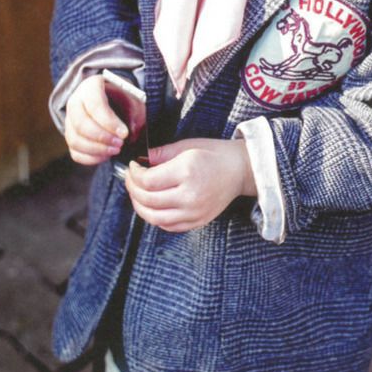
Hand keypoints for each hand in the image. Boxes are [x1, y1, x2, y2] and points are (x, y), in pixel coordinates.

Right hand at [63, 74, 138, 165]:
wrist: (115, 100)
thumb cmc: (124, 98)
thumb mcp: (133, 98)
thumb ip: (132, 113)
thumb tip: (129, 134)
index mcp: (91, 86)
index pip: (94, 105)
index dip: (109, 122)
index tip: (124, 133)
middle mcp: (75, 101)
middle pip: (81, 124)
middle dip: (102, 138)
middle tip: (120, 144)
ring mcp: (70, 120)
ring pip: (75, 139)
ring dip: (96, 150)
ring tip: (115, 150)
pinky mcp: (71, 136)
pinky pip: (75, 152)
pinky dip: (90, 158)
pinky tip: (105, 156)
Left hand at [125, 138, 256, 232]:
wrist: (240, 170)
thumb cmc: (215, 154)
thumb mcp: (187, 145)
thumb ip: (161, 154)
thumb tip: (140, 160)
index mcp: (187, 172)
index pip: (148, 181)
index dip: (134, 174)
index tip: (132, 167)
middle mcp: (190, 195)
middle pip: (147, 200)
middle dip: (132, 189)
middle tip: (130, 179)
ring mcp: (194, 212)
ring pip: (154, 217)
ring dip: (139, 206)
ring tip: (137, 194)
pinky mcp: (197, 221)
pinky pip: (167, 226)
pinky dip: (154, 217)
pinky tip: (152, 205)